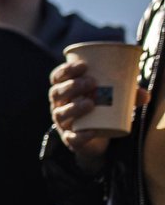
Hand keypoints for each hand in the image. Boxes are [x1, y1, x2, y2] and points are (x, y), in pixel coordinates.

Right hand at [49, 56, 124, 174]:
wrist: (97, 135)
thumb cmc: (101, 108)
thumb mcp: (112, 97)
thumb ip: (128, 94)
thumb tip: (146, 96)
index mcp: (65, 90)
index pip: (57, 77)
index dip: (66, 70)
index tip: (83, 65)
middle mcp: (59, 105)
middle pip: (57, 93)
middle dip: (72, 86)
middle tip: (92, 82)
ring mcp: (62, 122)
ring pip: (61, 114)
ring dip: (73, 108)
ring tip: (90, 103)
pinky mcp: (70, 139)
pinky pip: (71, 138)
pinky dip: (81, 135)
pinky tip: (91, 131)